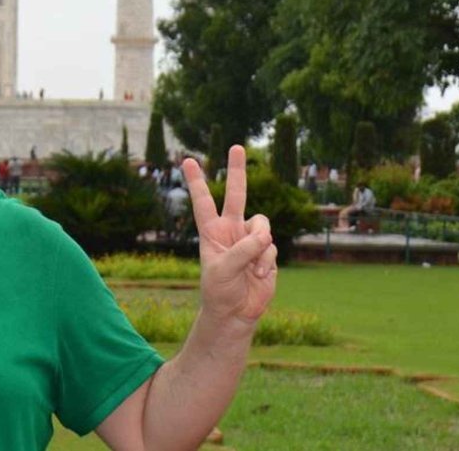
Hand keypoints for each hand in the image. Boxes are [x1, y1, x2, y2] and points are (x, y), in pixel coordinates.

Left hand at [183, 145, 277, 326]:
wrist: (236, 312)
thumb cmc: (220, 290)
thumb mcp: (223, 270)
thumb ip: (243, 250)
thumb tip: (264, 235)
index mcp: (211, 231)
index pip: (203, 202)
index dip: (196, 182)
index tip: (186, 160)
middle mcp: (231, 229)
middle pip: (236, 194)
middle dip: (236, 171)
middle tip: (235, 146)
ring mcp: (250, 239)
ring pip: (262, 225)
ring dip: (259, 245)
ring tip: (252, 266)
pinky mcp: (267, 252)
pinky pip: (271, 246)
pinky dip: (267, 260)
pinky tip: (259, 274)